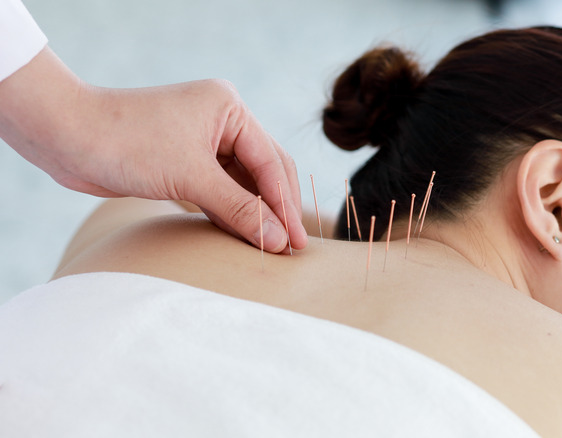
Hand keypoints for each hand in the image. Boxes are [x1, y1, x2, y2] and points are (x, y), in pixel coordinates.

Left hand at [0, 47, 305, 252]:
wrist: (66, 138)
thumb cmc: (127, 143)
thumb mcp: (191, 177)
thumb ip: (239, 209)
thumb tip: (279, 240)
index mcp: (230, 109)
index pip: (270, 161)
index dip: (285, 204)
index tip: (297, 240)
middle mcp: (222, 121)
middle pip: (265, 170)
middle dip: (278, 207)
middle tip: (293, 246)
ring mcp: (203, 141)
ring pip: (243, 182)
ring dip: (256, 212)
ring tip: (273, 246)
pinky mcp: (185, 161)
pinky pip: (220, 189)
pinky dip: (231, 211)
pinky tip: (244, 234)